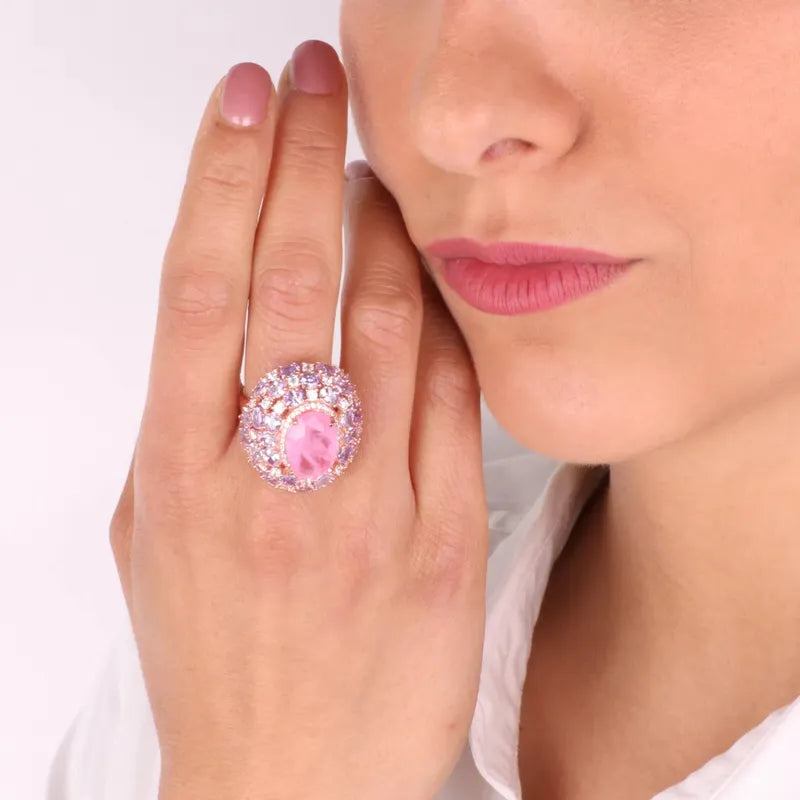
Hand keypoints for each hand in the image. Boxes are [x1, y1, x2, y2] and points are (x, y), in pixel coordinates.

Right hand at [109, 42, 488, 799]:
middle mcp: (272, 481)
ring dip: (383, 227)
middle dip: (305, 158)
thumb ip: (187, 434)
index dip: (221, 177)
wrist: (290, 783)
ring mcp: (365, 509)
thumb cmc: (219, 661)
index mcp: (182, 477)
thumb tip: (222, 328)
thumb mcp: (158, 546)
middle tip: (318, 83)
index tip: (242, 100)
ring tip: (375, 169)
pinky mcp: (442, 538)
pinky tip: (433, 271)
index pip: (201, 290)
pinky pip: (450, 398)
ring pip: (384, 324)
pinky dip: (443, 319)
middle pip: (291, 281)